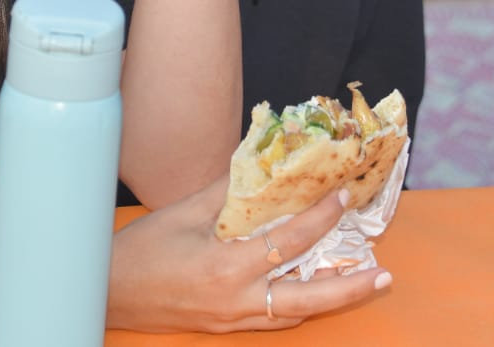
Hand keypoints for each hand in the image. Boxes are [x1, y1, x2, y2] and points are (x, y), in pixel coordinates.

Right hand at [107, 175, 392, 332]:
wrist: (109, 293)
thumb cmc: (142, 251)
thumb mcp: (184, 213)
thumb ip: (227, 191)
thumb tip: (261, 166)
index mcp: (225, 266)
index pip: (288, 242)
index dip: (319, 218)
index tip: (341, 198)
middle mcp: (236, 300)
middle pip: (306, 299)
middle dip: (350, 288)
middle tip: (385, 274)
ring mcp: (232, 319)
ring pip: (294, 313)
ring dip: (332, 298)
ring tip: (364, 283)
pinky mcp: (226, 327)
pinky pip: (273, 318)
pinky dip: (299, 304)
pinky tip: (315, 292)